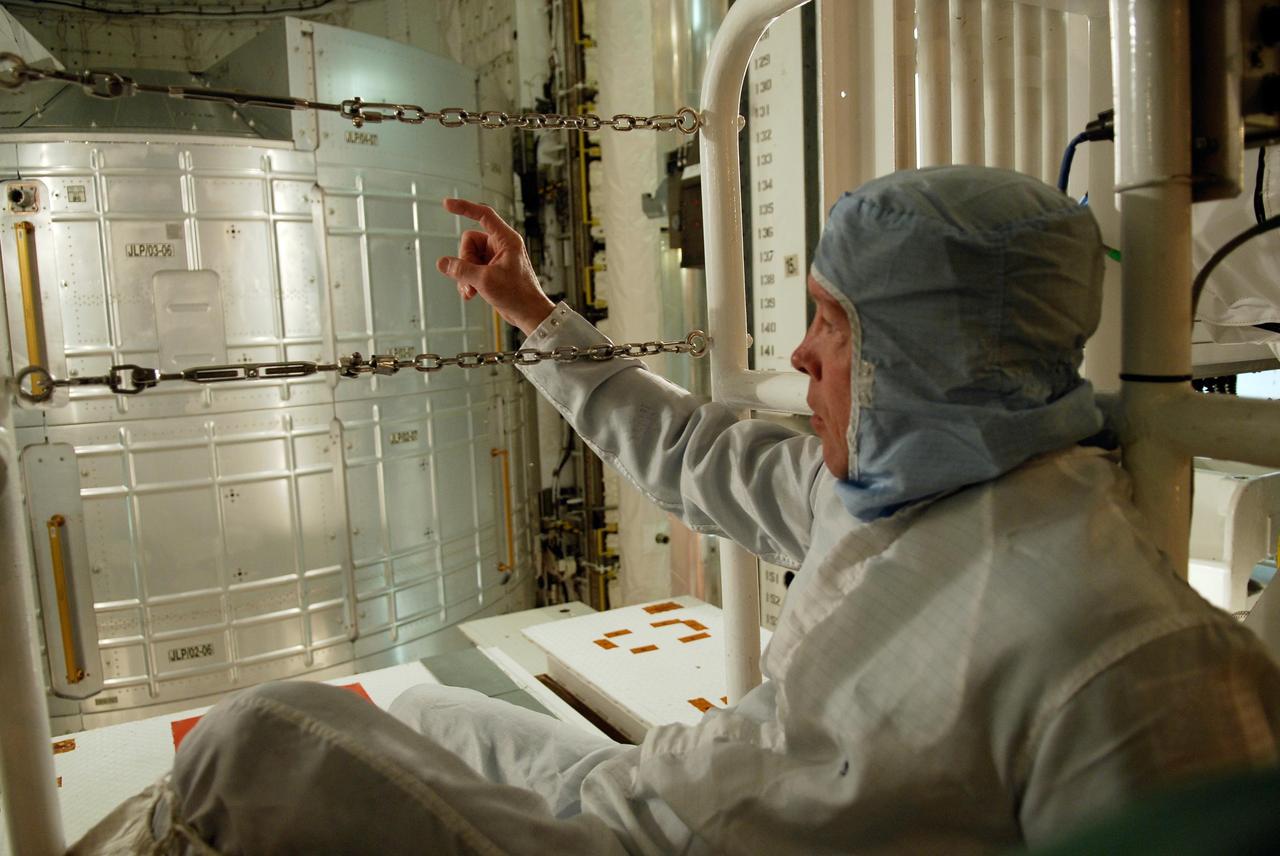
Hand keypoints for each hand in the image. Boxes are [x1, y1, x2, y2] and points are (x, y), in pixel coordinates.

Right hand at [435, 198, 555, 335]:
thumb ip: (461, 270)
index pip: (484, 215)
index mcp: (507, 240)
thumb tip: (443, 263)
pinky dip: (468, 280)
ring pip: (468, 257)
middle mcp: (502, 245)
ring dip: (465, 274)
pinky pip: (472, 268)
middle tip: (471, 279)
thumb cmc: (518, 295)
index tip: (447, 205)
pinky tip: (471, 294)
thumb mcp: (485, 280)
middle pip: (470, 241)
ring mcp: (496, 258)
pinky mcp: (492, 270)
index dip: (465, 207)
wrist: (529, 314)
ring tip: (471, 290)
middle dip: (465, 261)